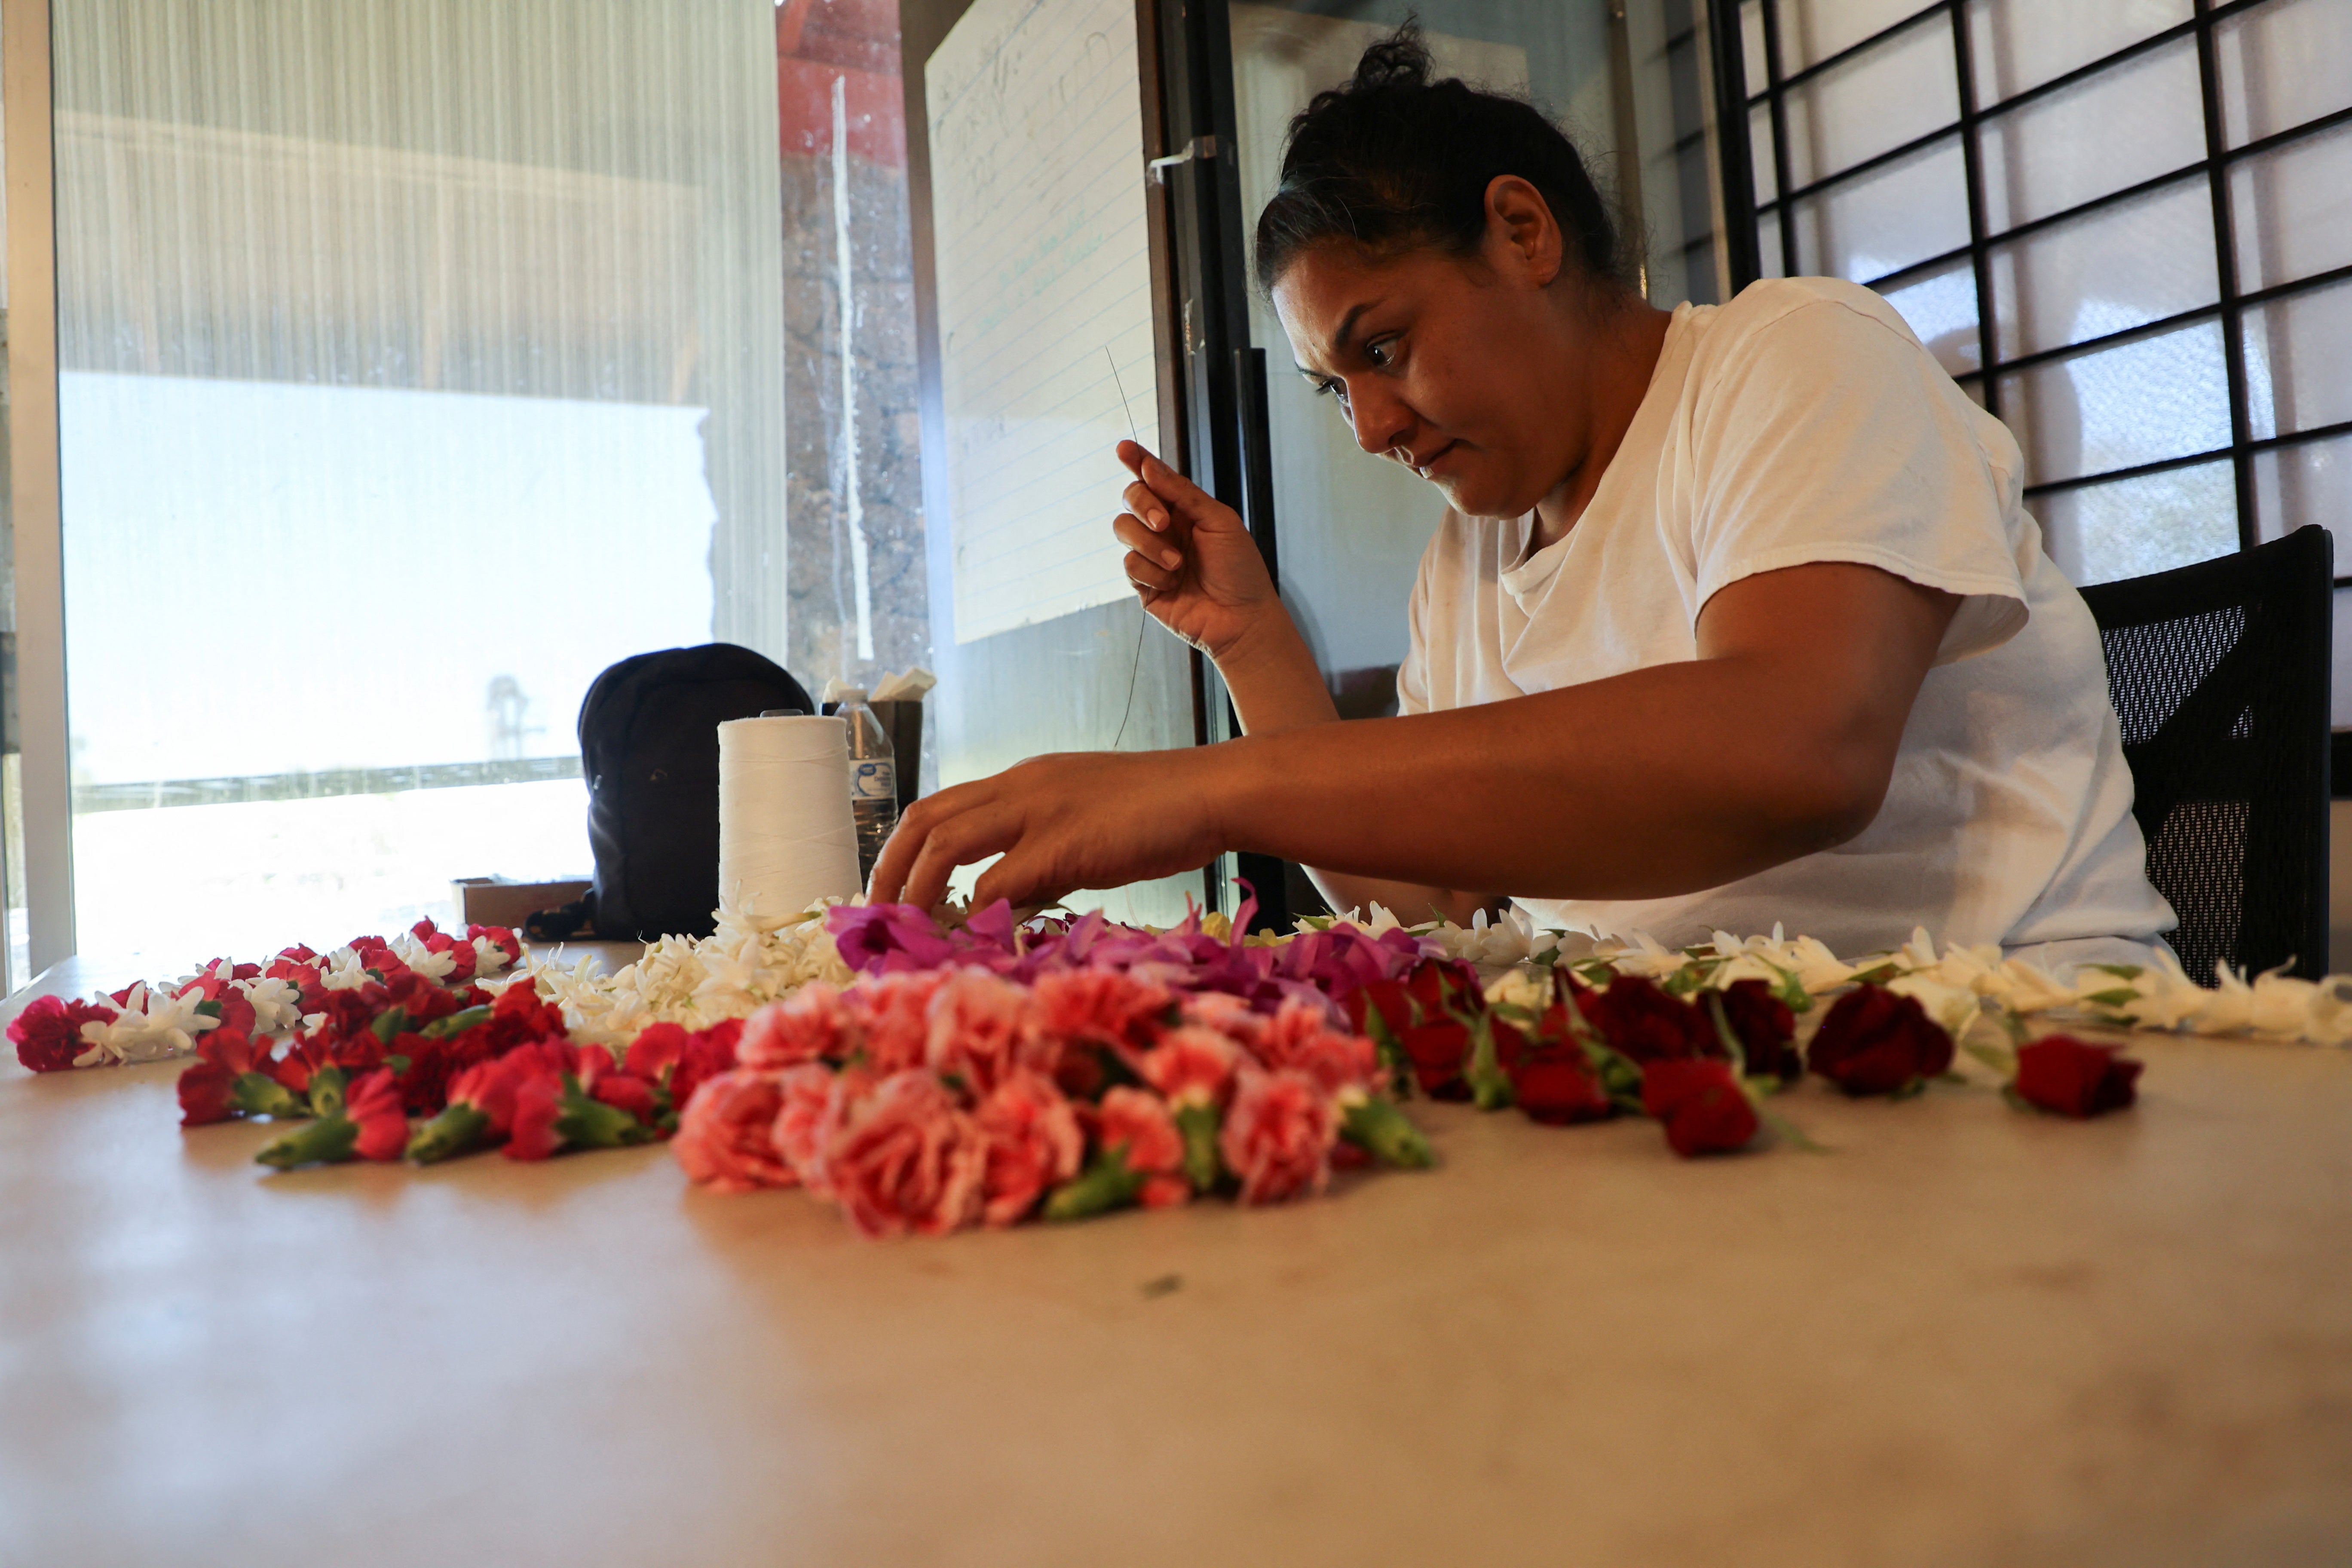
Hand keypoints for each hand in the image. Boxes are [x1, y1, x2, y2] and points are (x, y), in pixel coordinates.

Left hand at [868, 749, 1225, 911]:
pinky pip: (997, 882)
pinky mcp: (1063, 843)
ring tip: (910, 931)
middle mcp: (1020, 786)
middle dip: (891, 868)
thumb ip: (1043, 864)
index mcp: (1024, 780)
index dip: (907, 850)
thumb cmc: (1163, 815)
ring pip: (944, 843)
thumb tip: (1005, 909)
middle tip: (879, 914)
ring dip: (917, 891)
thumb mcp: (1088, 831)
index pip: (942, 806)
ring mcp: (1039, 810)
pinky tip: (976, 939)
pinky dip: (976, 913)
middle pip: (924, 817)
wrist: (1214, 792)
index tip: (897, 892)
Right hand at [1112, 441, 1277, 660]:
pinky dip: (1151, 571)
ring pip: (1123, 529)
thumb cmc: (1240, 570)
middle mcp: (1165, 529)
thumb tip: (1149, 467)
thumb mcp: (1218, 521)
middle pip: (1131, 498)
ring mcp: (1151, 556)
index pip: (1154, 479)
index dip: (1137, 461)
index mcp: (1185, 510)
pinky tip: (1173, 583)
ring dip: (1150, 544)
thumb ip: (1182, 493)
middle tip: (1163, 522)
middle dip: (1143, 505)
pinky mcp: (1143, 585)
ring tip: (1178, 563)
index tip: (1124, 448)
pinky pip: (1129, 565)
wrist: (1242, 618)